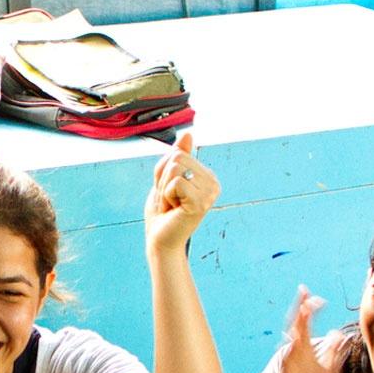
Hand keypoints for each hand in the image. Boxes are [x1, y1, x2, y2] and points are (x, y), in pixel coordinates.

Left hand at [143, 131, 219, 255]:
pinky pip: (175, 182)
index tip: (170, 192)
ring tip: (171, 205)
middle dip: (163, 180)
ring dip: (164, 189)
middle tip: (170, 200)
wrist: (160, 239)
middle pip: (177, 158)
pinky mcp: (201, 203)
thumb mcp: (164, 178)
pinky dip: (166, 196)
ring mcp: (209, 193)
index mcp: (207, 176)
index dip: (164, 173)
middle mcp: (213, 183)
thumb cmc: (162, 211)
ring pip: (175, 169)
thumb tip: (188, 133)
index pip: (179, 153)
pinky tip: (173, 210)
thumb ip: (174, 156)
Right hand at [275, 286, 346, 372]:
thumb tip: (339, 334)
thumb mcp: (330, 369)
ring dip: (297, 323)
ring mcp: (291, 362)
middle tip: (304, 291)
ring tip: (304, 308)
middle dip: (300, 308)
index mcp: (305, 350)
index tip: (318, 298)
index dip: (310, 309)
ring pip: (292, 337)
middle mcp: (297, 353)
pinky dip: (292, 347)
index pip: (305, 324)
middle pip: (296, 325)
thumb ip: (334, 351)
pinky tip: (297, 338)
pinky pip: (288, 358)